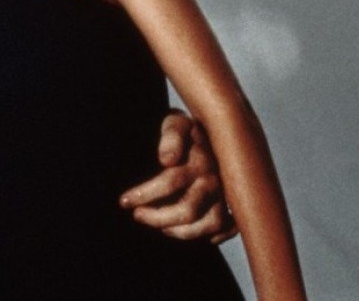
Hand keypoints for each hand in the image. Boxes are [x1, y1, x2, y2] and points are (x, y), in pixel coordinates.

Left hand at [119, 110, 238, 243]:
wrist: (217, 130)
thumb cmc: (188, 130)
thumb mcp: (177, 124)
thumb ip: (171, 137)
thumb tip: (167, 160)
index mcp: (200, 160)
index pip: (170, 182)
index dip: (145, 194)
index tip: (124, 201)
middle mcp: (215, 180)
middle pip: (188, 209)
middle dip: (159, 217)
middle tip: (138, 215)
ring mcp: (227, 194)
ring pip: (210, 224)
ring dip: (182, 232)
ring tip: (161, 228)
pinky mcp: (235, 203)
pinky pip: (228, 228)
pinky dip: (211, 236)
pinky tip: (188, 231)